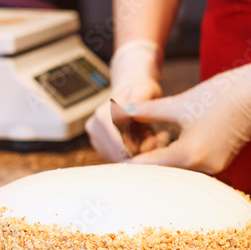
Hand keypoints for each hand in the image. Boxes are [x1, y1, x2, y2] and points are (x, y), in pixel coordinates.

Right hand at [86, 40, 163, 160]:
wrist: (131, 92)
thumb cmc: (141, 90)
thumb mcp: (144, 89)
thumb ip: (139, 99)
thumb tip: (130, 111)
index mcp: (103, 117)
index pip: (120, 146)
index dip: (140, 148)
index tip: (155, 139)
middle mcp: (95, 130)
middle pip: (120, 155)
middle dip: (140, 151)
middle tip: (155, 138)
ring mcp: (96, 140)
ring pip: (120, 159)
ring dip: (137, 153)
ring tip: (147, 136)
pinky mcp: (101, 147)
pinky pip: (119, 159)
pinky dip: (132, 154)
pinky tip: (141, 140)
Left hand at [123, 46, 250, 173]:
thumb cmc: (221, 94)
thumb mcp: (179, 103)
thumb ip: (147, 111)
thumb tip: (118, 113)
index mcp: (188, 155)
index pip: (147, 166)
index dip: (126, 162)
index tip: (109, 162)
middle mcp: (201, 168)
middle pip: (161, 173)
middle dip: (141, 164)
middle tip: (117, 161)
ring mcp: (213, 168)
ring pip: (176, 171)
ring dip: (158, 163)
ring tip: (136, 156)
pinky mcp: (220, 163)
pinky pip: (191, 166)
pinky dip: (176, 160)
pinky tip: (162, 151)